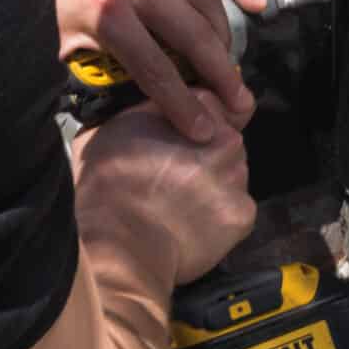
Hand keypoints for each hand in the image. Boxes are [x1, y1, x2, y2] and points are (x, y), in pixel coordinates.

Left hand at [26, 0, 265, 137]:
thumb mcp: (49, 45)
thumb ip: (83, 73)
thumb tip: (112, 106)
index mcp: (107, 14)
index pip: (158, 70)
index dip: (182, 105)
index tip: (201, 131)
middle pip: (194, 37)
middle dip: (219, 76)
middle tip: (235, 105)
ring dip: (225, 35)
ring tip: (229, 66)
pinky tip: (255, 0)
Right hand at [71, 100, 254, 284]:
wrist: (117, 242)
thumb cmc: (106, 183)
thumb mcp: (117, 125)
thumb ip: (150, 112)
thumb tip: (156, 114)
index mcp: (197, 109)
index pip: (210, 106)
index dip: (192, 125)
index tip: (176, 142)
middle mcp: (225, 138)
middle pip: (226, 141)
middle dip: (207, 155)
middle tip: (175, 177)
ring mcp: (237, 177)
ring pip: (233, 176)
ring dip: (215, 186)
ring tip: (181, 204)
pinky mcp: (242, 214)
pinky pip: (235, 211)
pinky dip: (219, 218)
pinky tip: (192, 227)